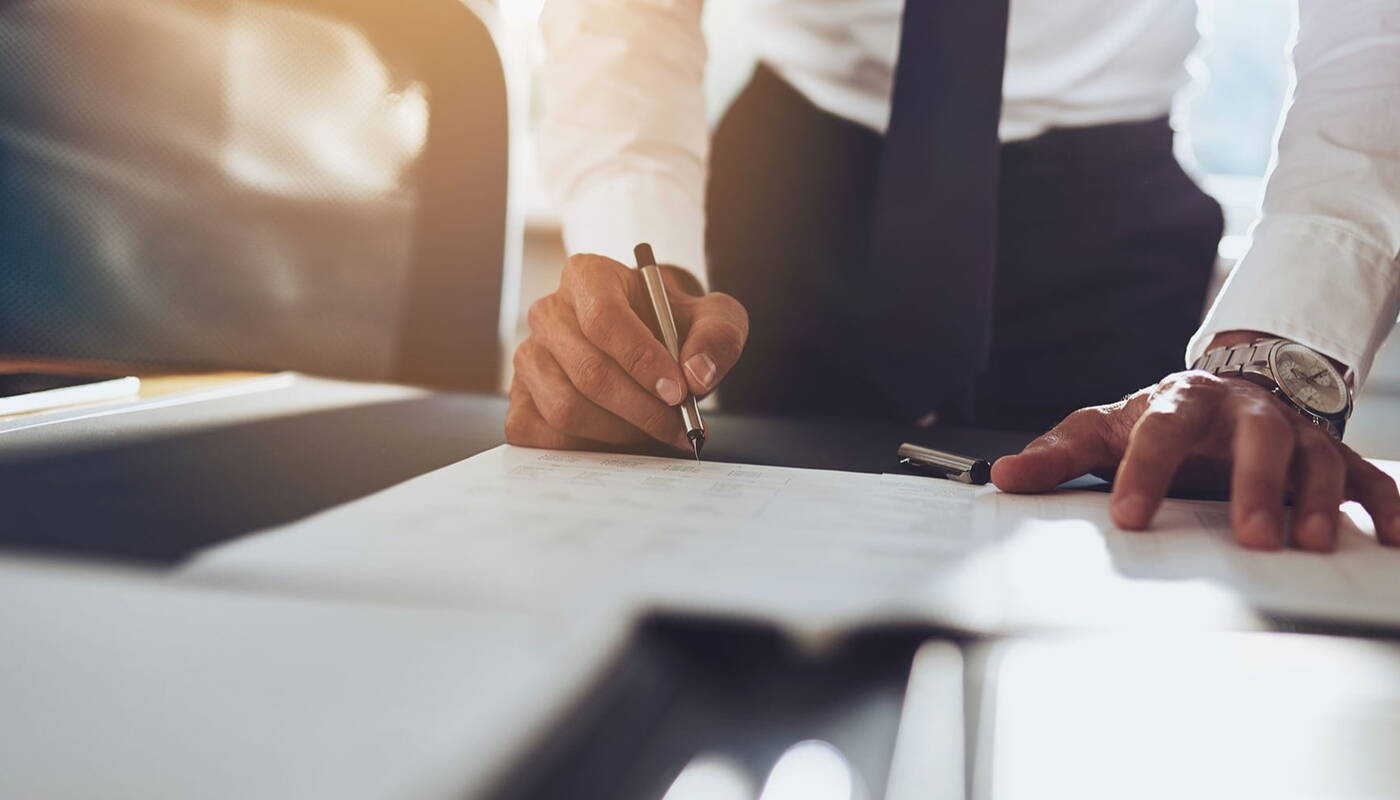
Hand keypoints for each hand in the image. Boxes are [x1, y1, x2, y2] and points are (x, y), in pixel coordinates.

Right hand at [506, 253, 747, 451]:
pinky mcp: (519, 398)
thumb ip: (717, 336)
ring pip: (565, 409)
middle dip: (642, 409)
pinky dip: (586, 447)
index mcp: (587, 276)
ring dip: (619, 432)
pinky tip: (620, 439)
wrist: (648, 340)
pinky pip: (543, 435)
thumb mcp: (713, 316)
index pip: (604, 319)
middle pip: (588, 372)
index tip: (678, 392)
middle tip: (680, 425)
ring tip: (655, 430)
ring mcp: (528, 356)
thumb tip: (697, 375)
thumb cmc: (674, 325)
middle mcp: (547, 312)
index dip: (642, 360)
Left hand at [991, 371, 1399, 551]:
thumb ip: (1058, 455)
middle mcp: (1243, 413)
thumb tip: (1000, 477)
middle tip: (1250, 537)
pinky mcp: (1331, 455)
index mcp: (1181, 404)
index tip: (1130, 518)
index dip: (1144, 472)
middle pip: (1255, 438)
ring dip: (1315, 499)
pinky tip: (1389, 538)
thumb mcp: (1105, 428)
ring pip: (1314, 457)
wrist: (1231, 385)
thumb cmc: (1162, 419)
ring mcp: (1293, 432)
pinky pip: (1367, 477)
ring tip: (1308, 543)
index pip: (1159, 432)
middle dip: (1252, 485)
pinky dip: (1384, 504)